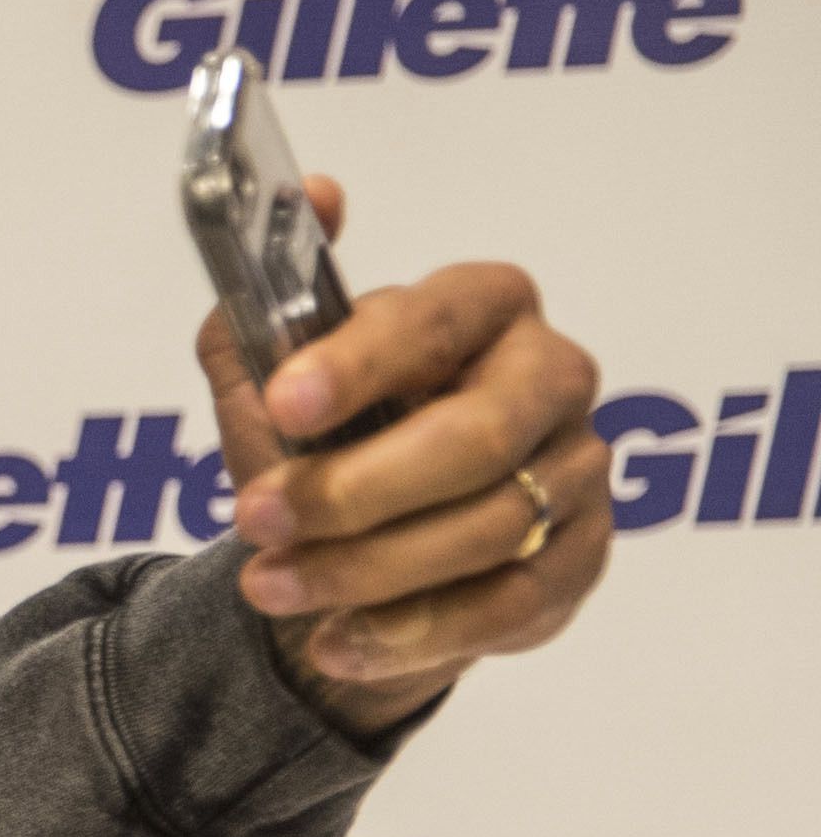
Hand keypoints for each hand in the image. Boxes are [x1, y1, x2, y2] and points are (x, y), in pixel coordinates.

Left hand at [201, 202, 609, 734]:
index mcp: (483, 309)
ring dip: (363, 569)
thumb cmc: (323, 442)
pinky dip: (410, 631)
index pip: (434, 321)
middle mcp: (550, 378)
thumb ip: (268, 306)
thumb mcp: (272, 379)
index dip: (358, 362)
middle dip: (353, 488)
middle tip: (256, 520)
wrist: (360, 544)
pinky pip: (505, 604)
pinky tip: (333, 639)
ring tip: (271, 586)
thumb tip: (313, 196)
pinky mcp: (580, 558)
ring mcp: (577, 470)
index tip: (283, 403)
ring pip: (486, 529)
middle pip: (474, 436)